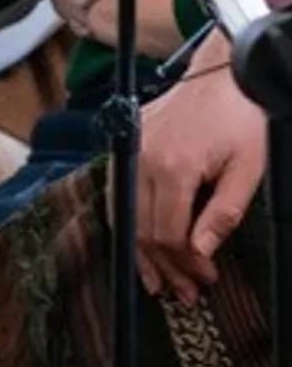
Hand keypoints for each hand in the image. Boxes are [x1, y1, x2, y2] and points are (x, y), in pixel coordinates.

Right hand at [137, 54, 263, 306]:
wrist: (222, 74)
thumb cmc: (241, 121)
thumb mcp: (247, 171)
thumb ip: (223, 215)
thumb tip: (200, 251)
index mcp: (174, 167)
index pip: (168, 233)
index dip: (185, 264)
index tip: (204, 281)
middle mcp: (142, 159)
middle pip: (142, 228)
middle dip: (163, 266)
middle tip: (185, 293)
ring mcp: (130, 149)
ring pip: (124, 213)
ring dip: (140, 250)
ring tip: (155, 280)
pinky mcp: (128, 142)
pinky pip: (118, 190)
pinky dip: (127, 220)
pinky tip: (138, 239)